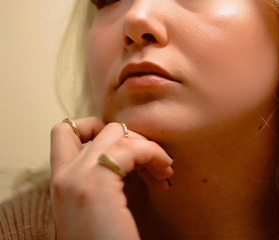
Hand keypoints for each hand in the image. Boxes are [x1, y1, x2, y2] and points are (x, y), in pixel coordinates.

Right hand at [50, 117, 173, 239]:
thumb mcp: (97, 205)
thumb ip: (100, 178)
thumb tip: (128, 153)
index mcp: (61, 181)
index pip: (64, 130)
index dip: (94, 126)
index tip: (123, 146)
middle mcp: (64, 175)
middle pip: (103, 128)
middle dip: (134, 139)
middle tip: (152, 163)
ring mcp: (78, 177)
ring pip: (118, 132)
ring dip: (148, 146)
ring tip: (164, 170)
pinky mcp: (96, 184)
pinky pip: (133, 148)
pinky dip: (154, 154)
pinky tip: (164, 176)